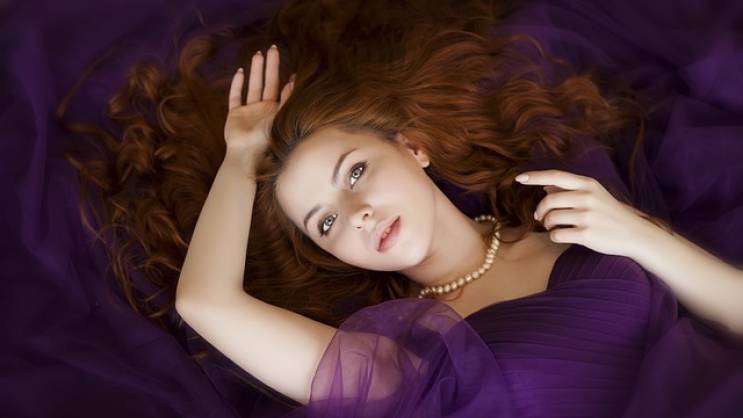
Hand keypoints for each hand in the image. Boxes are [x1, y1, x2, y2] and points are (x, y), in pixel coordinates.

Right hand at [224, 45, 293, 158]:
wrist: (246, 155)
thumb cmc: (266, 140)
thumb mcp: (280, 119)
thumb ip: (286, 101)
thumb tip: (294, 82)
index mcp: (275, 111)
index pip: (281, 90)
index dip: (286, 79)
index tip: (292, 68)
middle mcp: (263, 109)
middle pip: (267, 82)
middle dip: (270, 66)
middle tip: (273, 48)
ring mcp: (248, 111)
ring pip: (252, 86)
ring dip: (255, 71)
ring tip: (258, 54)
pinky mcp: (235, 114)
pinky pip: (236, 96)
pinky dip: (237, 85)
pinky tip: (240, 72)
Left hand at [515, 169, 655, 257]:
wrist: (635, 234)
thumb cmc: (609, 213)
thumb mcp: (593, 195)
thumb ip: (569, 189)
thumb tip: (545, 186)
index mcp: (588, 184)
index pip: (556, 176)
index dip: (535, 177)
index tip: (519, 178)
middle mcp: (587, 197)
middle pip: (549, 201)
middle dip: (540, 211)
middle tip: (541, 218)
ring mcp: (587, 216)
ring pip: (551, 218)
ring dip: (547, 224)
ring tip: (554, 226)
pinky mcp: (586, 235)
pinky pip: (557, 235)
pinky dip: (555, 236)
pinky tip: (563, 235)